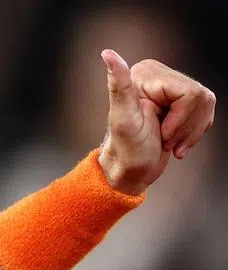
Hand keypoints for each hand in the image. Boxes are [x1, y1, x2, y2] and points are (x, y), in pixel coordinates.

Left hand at [97, 49, 215, 194]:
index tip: (160, 133)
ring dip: (190, 132)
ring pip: (206, 105)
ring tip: (168, 143)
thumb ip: (118, 85)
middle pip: (201, 97)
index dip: (179, 118)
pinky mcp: (182, 103)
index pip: (189, 92)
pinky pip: (206, 112)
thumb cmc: (126, 150)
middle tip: (164, 140)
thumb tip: (108, 54)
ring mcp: (172, 89)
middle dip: (185, 127)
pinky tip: (176, 143)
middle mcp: (158, 76)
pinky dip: (195, 133)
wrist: (131, 171)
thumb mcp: (122, 118)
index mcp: (145, 73)